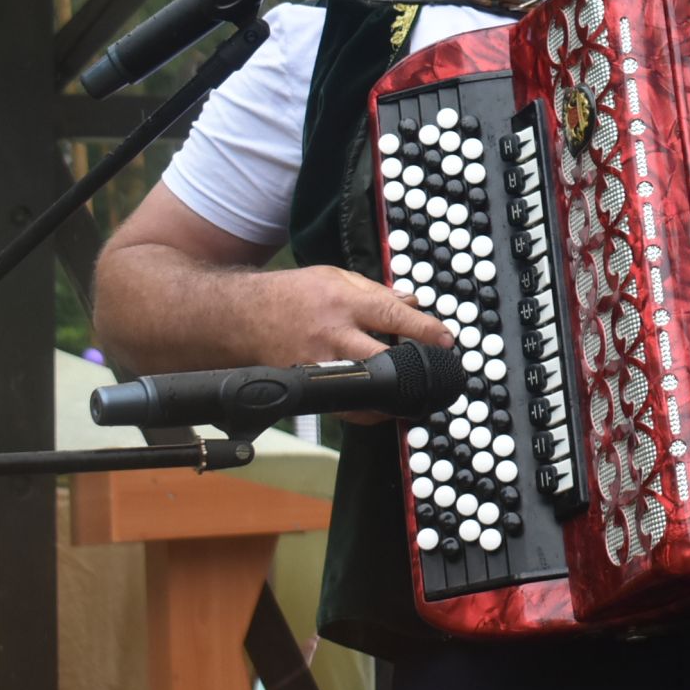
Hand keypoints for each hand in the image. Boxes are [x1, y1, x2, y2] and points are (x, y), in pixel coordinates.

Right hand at [238, 265, 457, 424]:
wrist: (242, 316)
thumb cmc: (294, 294)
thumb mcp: (336, 277)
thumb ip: (377, 291)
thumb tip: (414, 302)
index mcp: (342, 303)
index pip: (390, 315)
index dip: (423, 328)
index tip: (447, 339)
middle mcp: (331, 336)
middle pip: (378, 357)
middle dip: (411, 366)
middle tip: (436, 371)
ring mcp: (318, 365)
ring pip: (363, 388)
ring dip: (393, 393)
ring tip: (416, 393)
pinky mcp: (309, 387)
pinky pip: (344, 409)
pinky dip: (369, 412)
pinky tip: (386, 407)